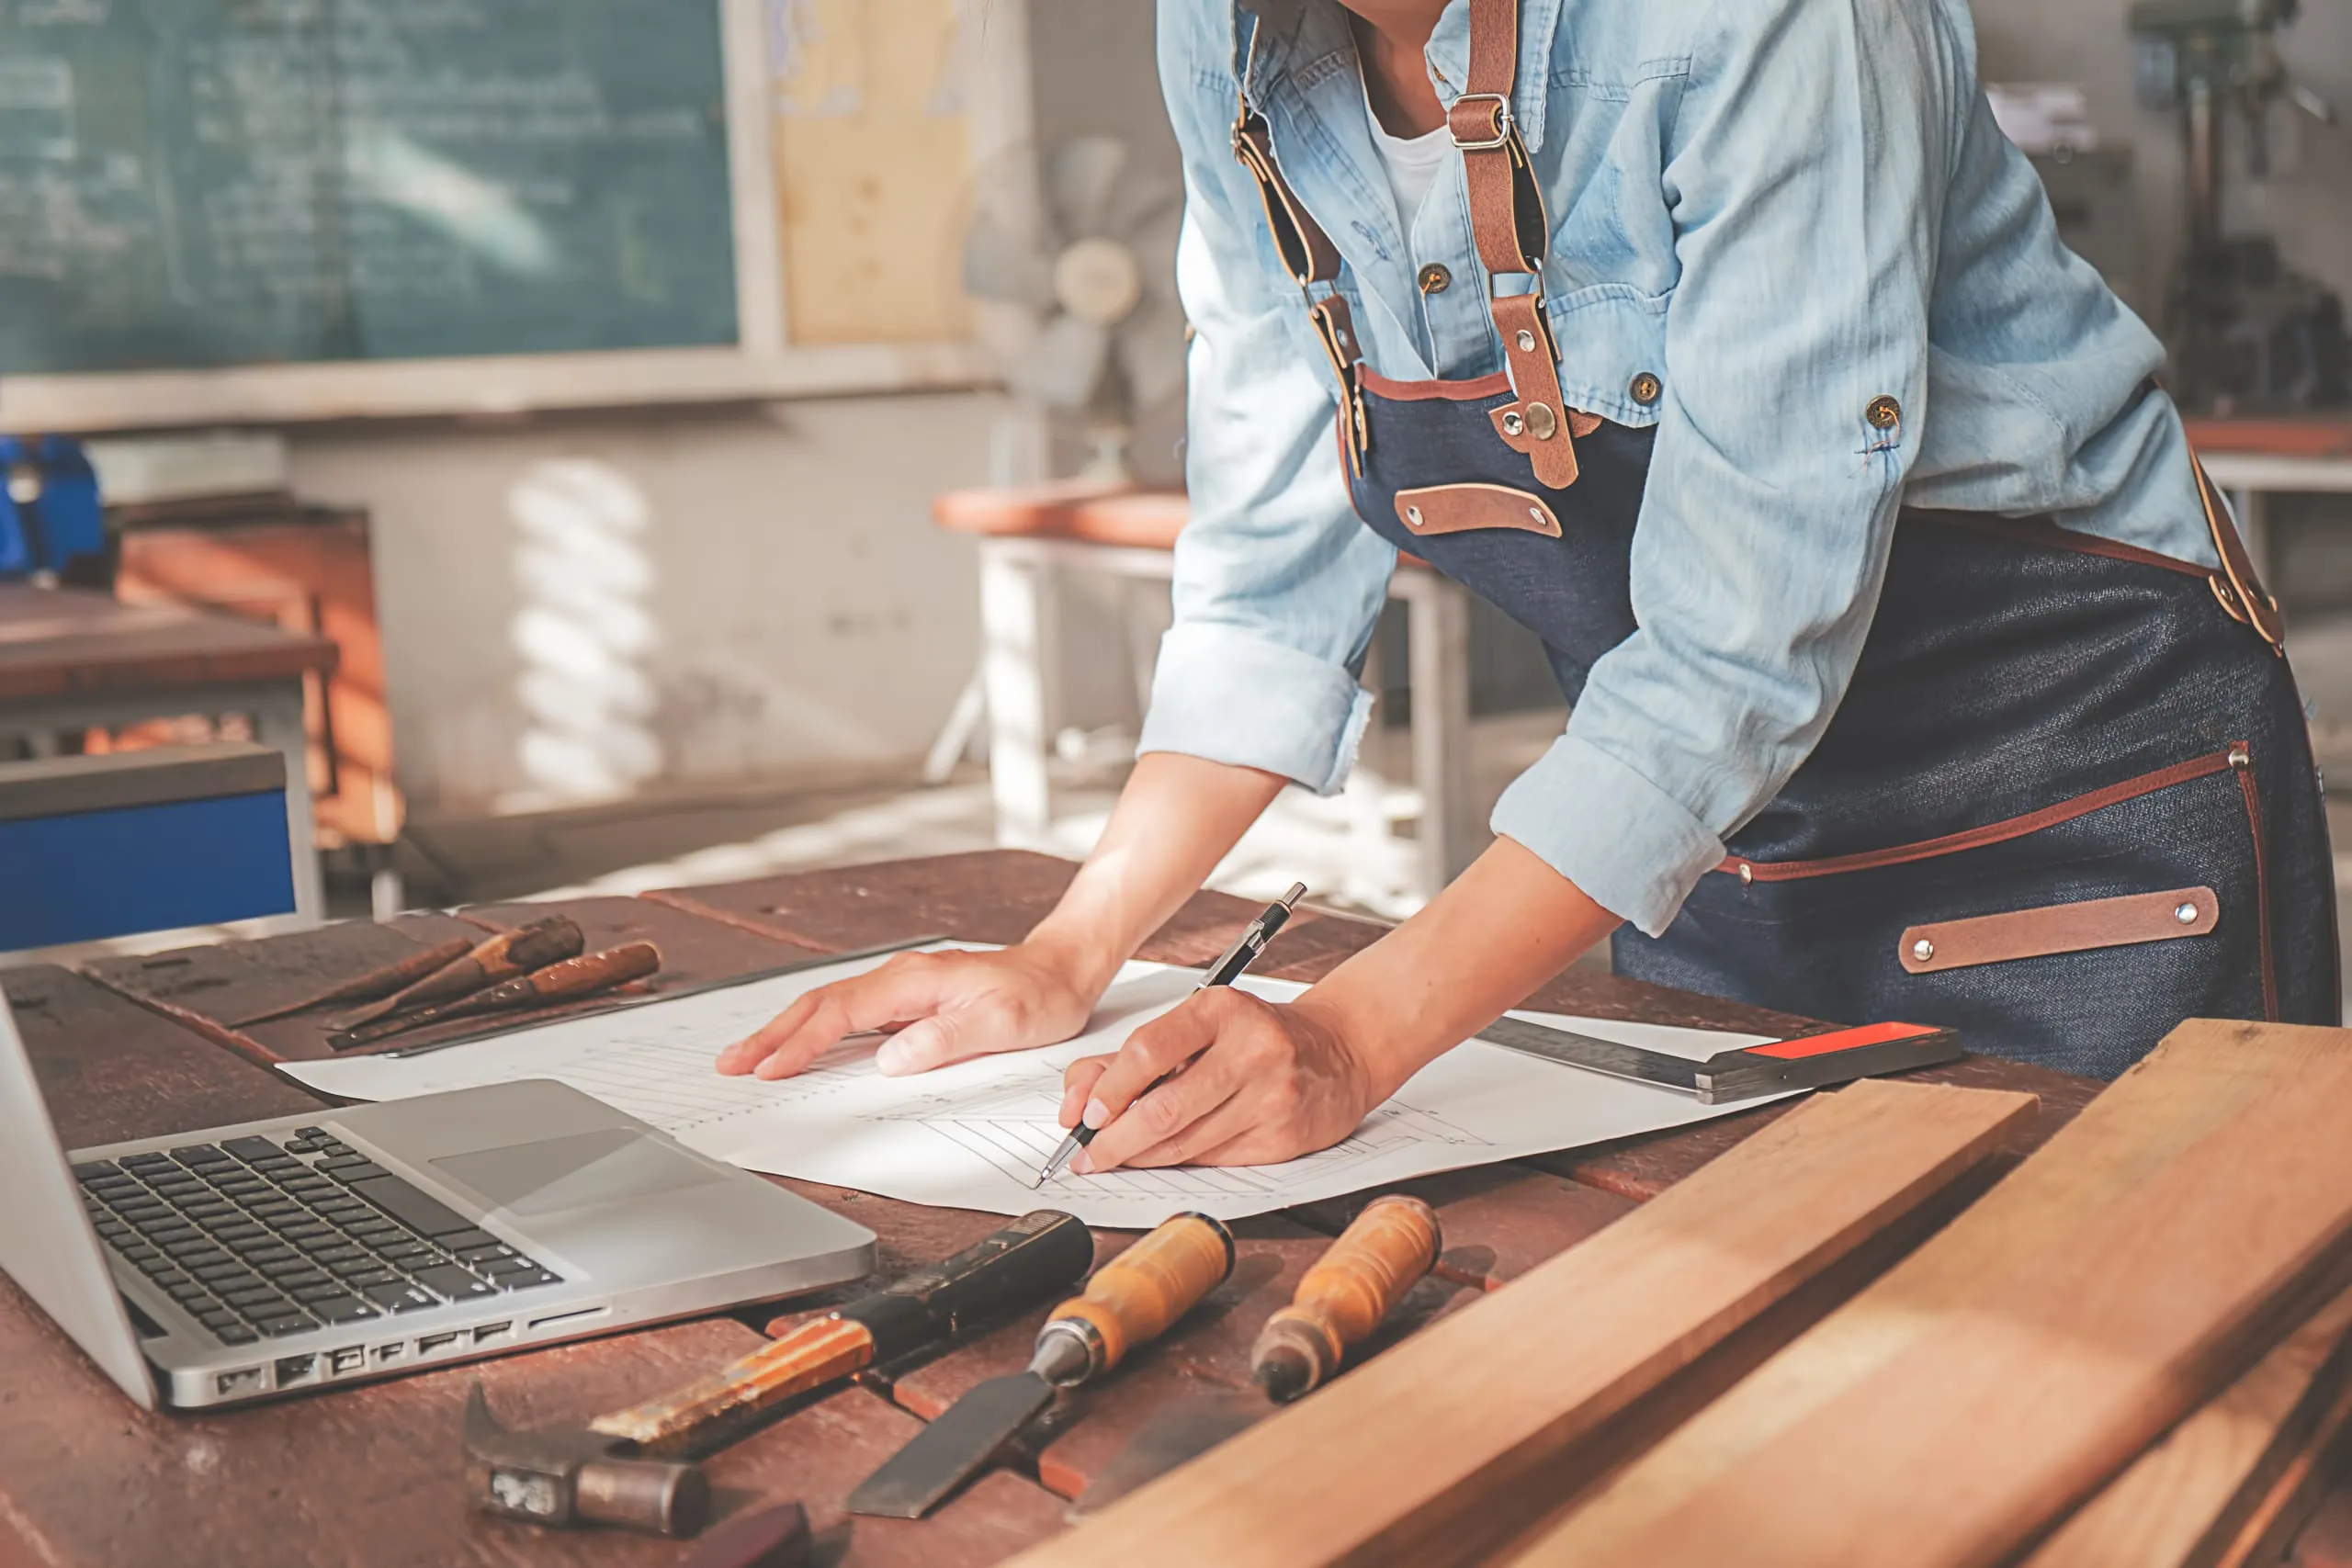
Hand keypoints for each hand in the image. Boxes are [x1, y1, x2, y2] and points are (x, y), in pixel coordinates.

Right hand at [716, 945, 1096, 1080]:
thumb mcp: (1002, 1023)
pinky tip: (798, 1047)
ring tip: (747, 1057)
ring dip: (784, 1032)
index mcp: (913, 980)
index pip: (841, 1012)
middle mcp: (898, 978)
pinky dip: (813, 1031)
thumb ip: (945, 1040)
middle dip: (770, 1034)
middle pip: (818, 1004)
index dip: (801, 1042)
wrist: (1060, 971)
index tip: (769, 1068)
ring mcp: (899, 988)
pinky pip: (847, 1015)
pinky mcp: (905, 1000)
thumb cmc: (1038, 995)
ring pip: (827, 1007)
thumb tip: (890, 1059)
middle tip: (730, 1063)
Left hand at [1058, 988, 1379, 1172]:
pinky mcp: (1283, 1138)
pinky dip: (1177, 1163)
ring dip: (1139, 1158)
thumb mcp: (1197, 1024)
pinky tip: (1160, 1158)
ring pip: (1185, 1144)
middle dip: (1114, 1141)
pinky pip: (1213, 1161)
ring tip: (1113, 1159)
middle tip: (1086, 1156)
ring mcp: (1271, 1097)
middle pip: (1164, 1109)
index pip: (1148, 1051)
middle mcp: (1251, 1050)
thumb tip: (1076, 1100)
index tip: (1083, 1116)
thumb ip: (1130, 1056)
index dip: (1108, 1090)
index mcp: (1222, 1009)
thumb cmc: (1254, 1036)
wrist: (1339, 1052)